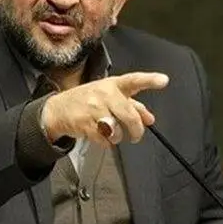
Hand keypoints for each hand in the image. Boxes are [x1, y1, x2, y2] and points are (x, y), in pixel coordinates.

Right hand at [41, 71, 168, 145]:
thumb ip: (133, 105)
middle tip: (137, 136)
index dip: (150, 80)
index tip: (164, 80)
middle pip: (129, 114)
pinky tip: (100, 135)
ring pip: (117, 130)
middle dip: (136, 129)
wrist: (58, 109)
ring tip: (112, 132)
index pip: (134, 80)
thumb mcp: (110, 96)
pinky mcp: (85, 124)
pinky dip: (106, 143)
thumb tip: (150, 118)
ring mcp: (94, 108)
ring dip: (118, 137)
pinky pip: (105, 140)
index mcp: (113, 84)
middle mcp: (105, 94)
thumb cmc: (89, 100)